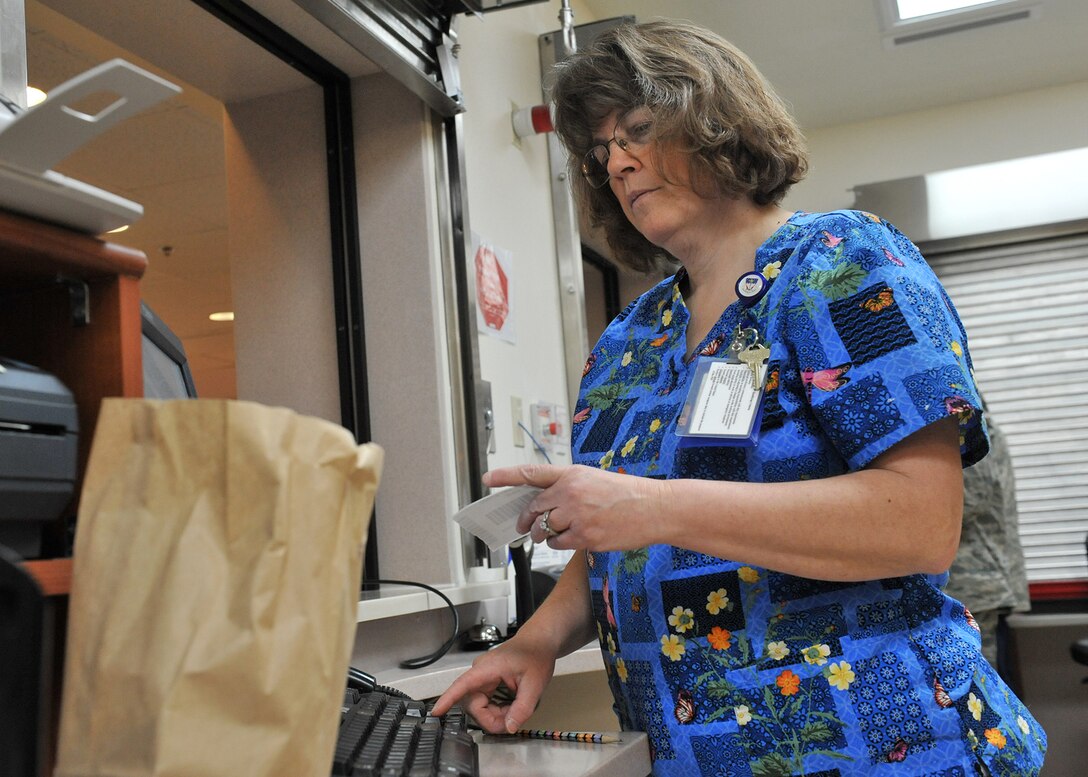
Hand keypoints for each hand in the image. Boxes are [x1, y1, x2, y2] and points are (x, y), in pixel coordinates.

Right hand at [430, 635, 556, 733]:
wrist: (539, 643)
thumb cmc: (535, 655)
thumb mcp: (534, 684)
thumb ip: (522, 708)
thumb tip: (509, 727)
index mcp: (487, 668)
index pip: (462, 685)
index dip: (448, 699)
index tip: (436, 711)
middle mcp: (480, 673)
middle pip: (474, 705)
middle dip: (491, 718)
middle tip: (512, 720)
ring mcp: (482, 678)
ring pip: (479, 706)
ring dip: (496, 715)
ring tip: (516, 708)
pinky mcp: (486, 683)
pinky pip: (485, 703)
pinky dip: (498, 710)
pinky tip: (512, 704)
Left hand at [485, 463, 663, 550]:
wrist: (655, 508)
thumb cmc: (628, 493)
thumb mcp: (595, 479)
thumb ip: (569, 487)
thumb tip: (545, 503)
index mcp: (572, 474)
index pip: (532, 473)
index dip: (506, 475)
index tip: (487, 478)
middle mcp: (571, 492)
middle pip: (534, 509)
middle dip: (526, 520)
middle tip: (524, 526)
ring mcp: (578, 516)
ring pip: (543, 530)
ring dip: (542, 535)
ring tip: (551, 534)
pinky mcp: (586, 537)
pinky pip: (558, 544)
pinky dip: (558, 545)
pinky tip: (570, 540)